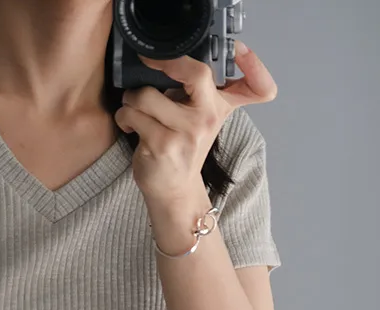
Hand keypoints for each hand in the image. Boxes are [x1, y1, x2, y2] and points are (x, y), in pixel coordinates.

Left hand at [114, 40, 277, 206]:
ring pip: (146, 95)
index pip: (253, 86)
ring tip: (135, 108)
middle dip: (165, 62)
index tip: (239, 48)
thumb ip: (201, 88)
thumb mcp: (202, 117)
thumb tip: (175, 55)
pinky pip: (132, 114)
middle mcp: (208, 118)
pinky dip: (125, 116)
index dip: (254, 64)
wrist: (174, 190)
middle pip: (197, 73)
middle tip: (149, 61)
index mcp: (220, 107)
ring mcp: (186, 133)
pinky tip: (131, 125)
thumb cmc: (182, 147)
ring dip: (132, 98)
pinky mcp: (162, 145)